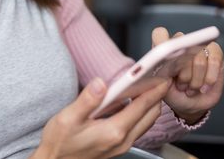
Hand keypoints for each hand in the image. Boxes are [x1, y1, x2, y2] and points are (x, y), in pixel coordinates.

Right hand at [31, 77, 170, 158]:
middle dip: (156, 96)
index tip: (163, 78)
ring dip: (149, 105)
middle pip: (150, 115)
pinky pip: (137, 127)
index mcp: (113, 131)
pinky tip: (129, 103)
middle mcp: (122, 140)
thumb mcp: (68, 118)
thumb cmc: (60, 143)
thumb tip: (101, 83)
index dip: (154, 91)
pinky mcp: (117, 146)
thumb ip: (87, 100)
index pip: (142, 107)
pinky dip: (140, 113)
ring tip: (145, 87)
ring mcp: (121, 145)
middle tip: (157, 79)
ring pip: (145, 122)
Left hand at [152, 27, 223, 123]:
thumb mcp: (160, 86)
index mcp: (163, 49)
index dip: (162, 42)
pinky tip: (204, 87)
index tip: (164, 58)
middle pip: (182, 49)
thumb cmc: (173, 94)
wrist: (190, 106)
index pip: (160, 34)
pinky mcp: (215, 53)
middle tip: (180, 85)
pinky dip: (209, 78)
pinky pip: (214, 60)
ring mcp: (199, 47)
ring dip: (195, 80)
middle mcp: (181, 44)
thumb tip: (162, 60)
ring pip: (198, 59)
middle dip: (182, 73)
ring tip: (190, 88)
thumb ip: (159, 71)